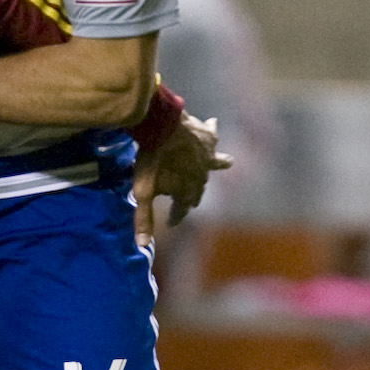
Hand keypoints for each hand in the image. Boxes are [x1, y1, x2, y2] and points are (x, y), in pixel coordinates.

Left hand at [132, 113, 232, 242]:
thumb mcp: (143, 192)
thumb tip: (143, 245)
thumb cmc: (151, 160)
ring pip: (216, 162)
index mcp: (189, 190)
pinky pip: (212, 135)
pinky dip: (212, 132)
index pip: (183, 209)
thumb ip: (143, 217)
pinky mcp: (207, 136)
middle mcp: (203, 174)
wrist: (161, 126)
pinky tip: (213, 124)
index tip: (171, 223)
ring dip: (218, 163)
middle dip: (194, 194)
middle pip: (199, 188)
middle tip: (192, 200)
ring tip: (227, 162)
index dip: (176, 216)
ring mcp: (208, 154)